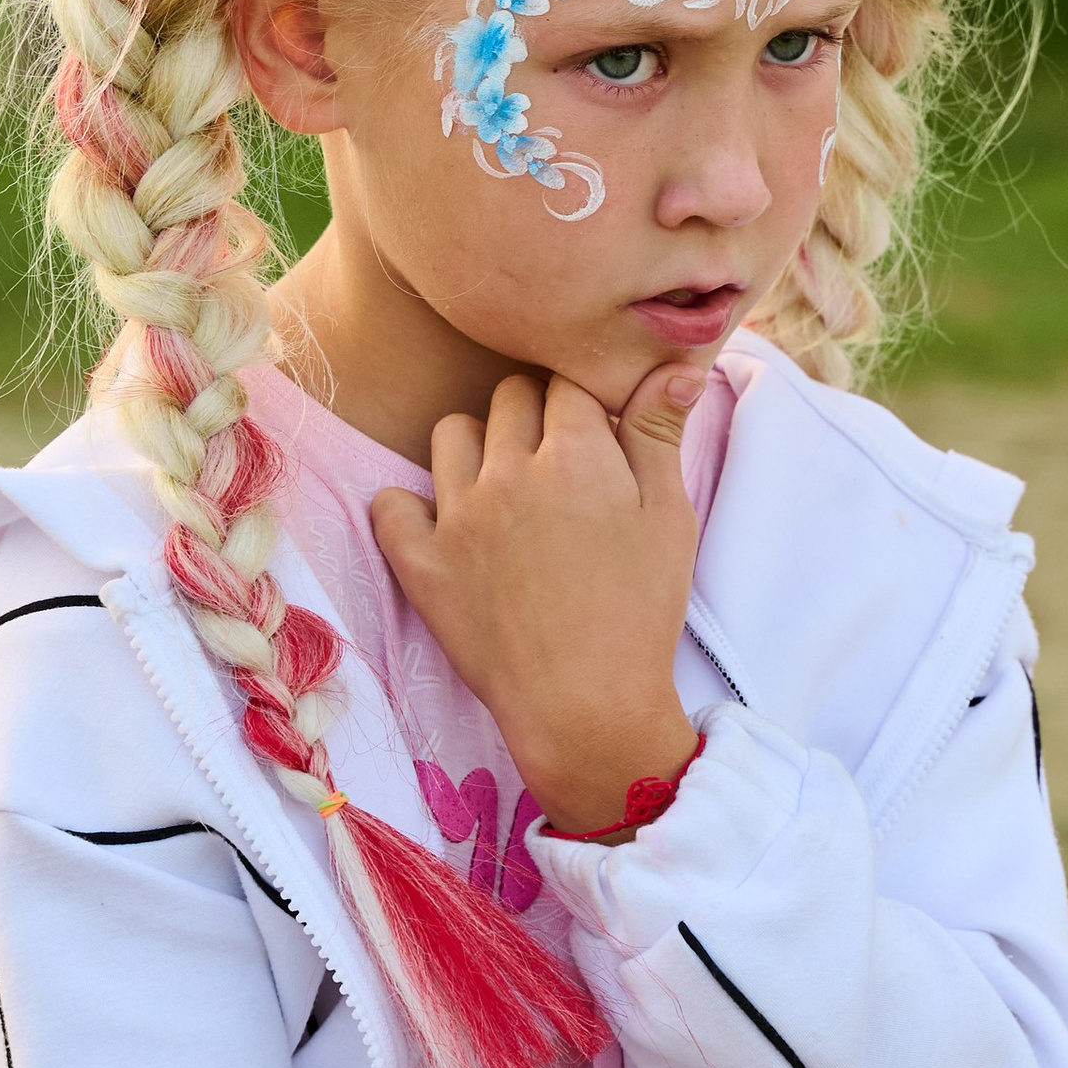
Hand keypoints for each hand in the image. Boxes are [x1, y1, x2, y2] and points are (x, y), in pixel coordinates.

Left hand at [368, 369, 702, 838]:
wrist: (585, 705)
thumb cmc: (640, 611)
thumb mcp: (668, 517)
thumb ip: (659, 431)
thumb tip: (676, 362)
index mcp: (577, 453)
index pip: (567, 382)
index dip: (585, 405)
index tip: (595, 436)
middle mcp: (509, 470)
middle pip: (510, 396)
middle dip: (535, 416)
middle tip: (558, 466)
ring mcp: (457, 515)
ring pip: (450, 433)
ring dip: (478, 447)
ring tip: (505, 488)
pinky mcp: (420, 562)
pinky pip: (391, 503)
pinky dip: (410, 506)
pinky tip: (443, 523)